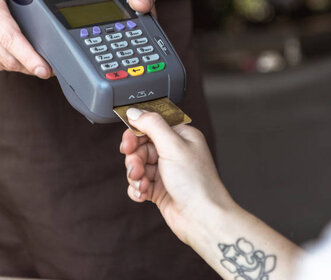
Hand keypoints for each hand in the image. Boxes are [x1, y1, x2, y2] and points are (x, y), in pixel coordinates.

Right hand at [0, 0, 65, 77]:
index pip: (11, 39)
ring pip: (0, 63)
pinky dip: (6, 63)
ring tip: (37, 63)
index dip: (30, 57)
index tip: (45, 69)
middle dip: (31, 66)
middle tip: (50, 69)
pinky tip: (17, 57)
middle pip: (8, 57)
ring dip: (20, 67)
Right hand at [120, 109, 233, 244]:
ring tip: (142, 183)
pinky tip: (143, 193)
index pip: (151, 125)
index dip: (136, 134)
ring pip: (137, 165)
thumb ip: (152, 125)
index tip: (128, 143)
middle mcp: (173, 152)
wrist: (202, 218)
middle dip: (134, 158)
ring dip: (135, 175)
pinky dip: (137, 188)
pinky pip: (138, 183)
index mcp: (181, 136)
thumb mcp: (173, 146)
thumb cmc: (197, 183)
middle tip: (136, 167)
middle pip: (140, 146)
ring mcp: (166, 171)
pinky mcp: (159, 189)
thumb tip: (135, 111)